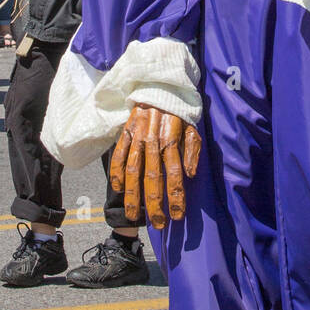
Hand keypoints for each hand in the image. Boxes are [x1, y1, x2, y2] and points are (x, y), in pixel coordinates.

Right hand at [109, 104, 201, 229]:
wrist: (159, 85)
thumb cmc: (179, 110)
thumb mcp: (193, 127)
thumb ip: (193, 150)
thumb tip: (191, 175)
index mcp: (171, 140)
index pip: (174, 174)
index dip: (175, 197)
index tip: (176, 216)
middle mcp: (152, 141)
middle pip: (152, 178)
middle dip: (155, 204)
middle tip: (158, 224)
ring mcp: (136, 137)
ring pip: (133, 171)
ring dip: (133, 196)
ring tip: (135, 216)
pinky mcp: (125, 132)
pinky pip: (118, 156)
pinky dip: (117, 173)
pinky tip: (119, 189)